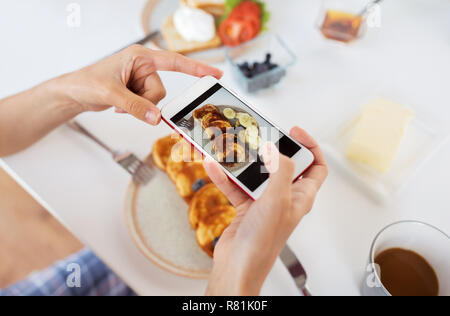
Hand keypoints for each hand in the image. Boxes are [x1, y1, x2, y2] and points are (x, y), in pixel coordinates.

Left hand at [60, 45, 222, 123]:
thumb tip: (157, 118)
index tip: (215, 74)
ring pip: (156, 100)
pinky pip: (148, 105)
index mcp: (140, 57)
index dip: (196, 68)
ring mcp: (140, 79)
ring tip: (120, 103)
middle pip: (161, 90)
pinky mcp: (137, 91)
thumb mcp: (111, 93)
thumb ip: (135, 106)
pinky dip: (136, 109)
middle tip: (125, 103)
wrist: (74, 93)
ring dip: (140, 106)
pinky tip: (120, 105)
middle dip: (146, 101)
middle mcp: (143, 66)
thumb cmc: (87, 83)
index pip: (174, 62)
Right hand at [204, 127, 327, 295]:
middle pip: (283, 165)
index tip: (294, 132)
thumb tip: (276, 149)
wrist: (238, 266)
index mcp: (301, 197)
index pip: (316, 167)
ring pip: (256, 174)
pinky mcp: (245, 207)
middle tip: (259, 136)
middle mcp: (285, 198)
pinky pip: (236, 186)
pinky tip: (214, 166)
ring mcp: (264, 202)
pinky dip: (225, 176)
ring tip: (232, 148)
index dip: (310, 147)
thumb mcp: (278, 200)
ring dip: (243, 162)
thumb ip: (281, 170)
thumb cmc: (263, 242)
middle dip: (271, 149)